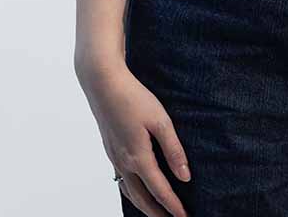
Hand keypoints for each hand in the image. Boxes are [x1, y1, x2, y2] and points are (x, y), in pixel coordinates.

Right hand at [78, 60, 192, 216]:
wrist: (103, 83)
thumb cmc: (133, 97)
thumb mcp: (160, 120)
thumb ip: (173, 150)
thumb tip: (185, 176)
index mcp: (138, 157)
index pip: (160, 190)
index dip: (174, 206)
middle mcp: (124, 162)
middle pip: (142, 198)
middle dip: (158, 213)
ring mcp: (114, 157)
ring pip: (130, 191)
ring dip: (144, 205)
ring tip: (157, 212)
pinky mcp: (110, 149)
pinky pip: (121, 179)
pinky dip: (132, 191)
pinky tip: (137, 188)